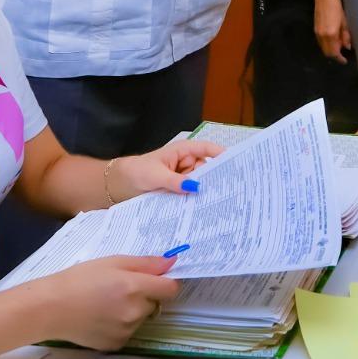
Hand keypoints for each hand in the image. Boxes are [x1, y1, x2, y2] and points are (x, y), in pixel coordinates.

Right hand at [29, 255, 180, 350]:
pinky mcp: (117, 344)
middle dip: (145, 295)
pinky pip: (128, 332)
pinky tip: (101, 317)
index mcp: (135, 287)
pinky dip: (121, 325)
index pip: (171, 289)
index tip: (154, 279)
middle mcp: (135, 312)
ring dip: (132, 311)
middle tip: (120, 288)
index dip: (165, 282)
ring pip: (141, 318)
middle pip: (155, 303)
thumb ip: (145, 263)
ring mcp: (126, 331)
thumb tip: (171, 262)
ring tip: (106, 303)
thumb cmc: (79, 279)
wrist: (50, 308)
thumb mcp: (112, 261)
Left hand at [110, 138, 224, 201]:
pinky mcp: (180, 189)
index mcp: (183, 151)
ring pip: (200, 183)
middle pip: (207, 169)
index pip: (207, 149)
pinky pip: (191, 193)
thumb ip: (175, 181)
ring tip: (215, 203)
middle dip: (214, 179)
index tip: (236, 164)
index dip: (222, 155)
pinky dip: (195, 200)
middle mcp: (186, 162)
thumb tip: (195, 187)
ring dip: (203, 192)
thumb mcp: (157, 175)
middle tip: (227, 192)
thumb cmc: (138, 172)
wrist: (121, 185)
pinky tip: (201, 209)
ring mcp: (183, 176)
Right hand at [313, 0, 351, 63]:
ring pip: (323, 48)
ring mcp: (317, 33)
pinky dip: (326, 44)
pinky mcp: (315, 29)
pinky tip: (333, 39)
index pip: (334, 53)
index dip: (339, 58)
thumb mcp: (344, 22)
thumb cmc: (337, 7)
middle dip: (335, 55)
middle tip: (342, 53)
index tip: (344, 60)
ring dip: (330, 49)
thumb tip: (347, 47)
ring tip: (339, 44)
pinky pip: (320, 42)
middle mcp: (322, 35)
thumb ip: (345, 36)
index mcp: (331, 34)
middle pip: (327, 53)